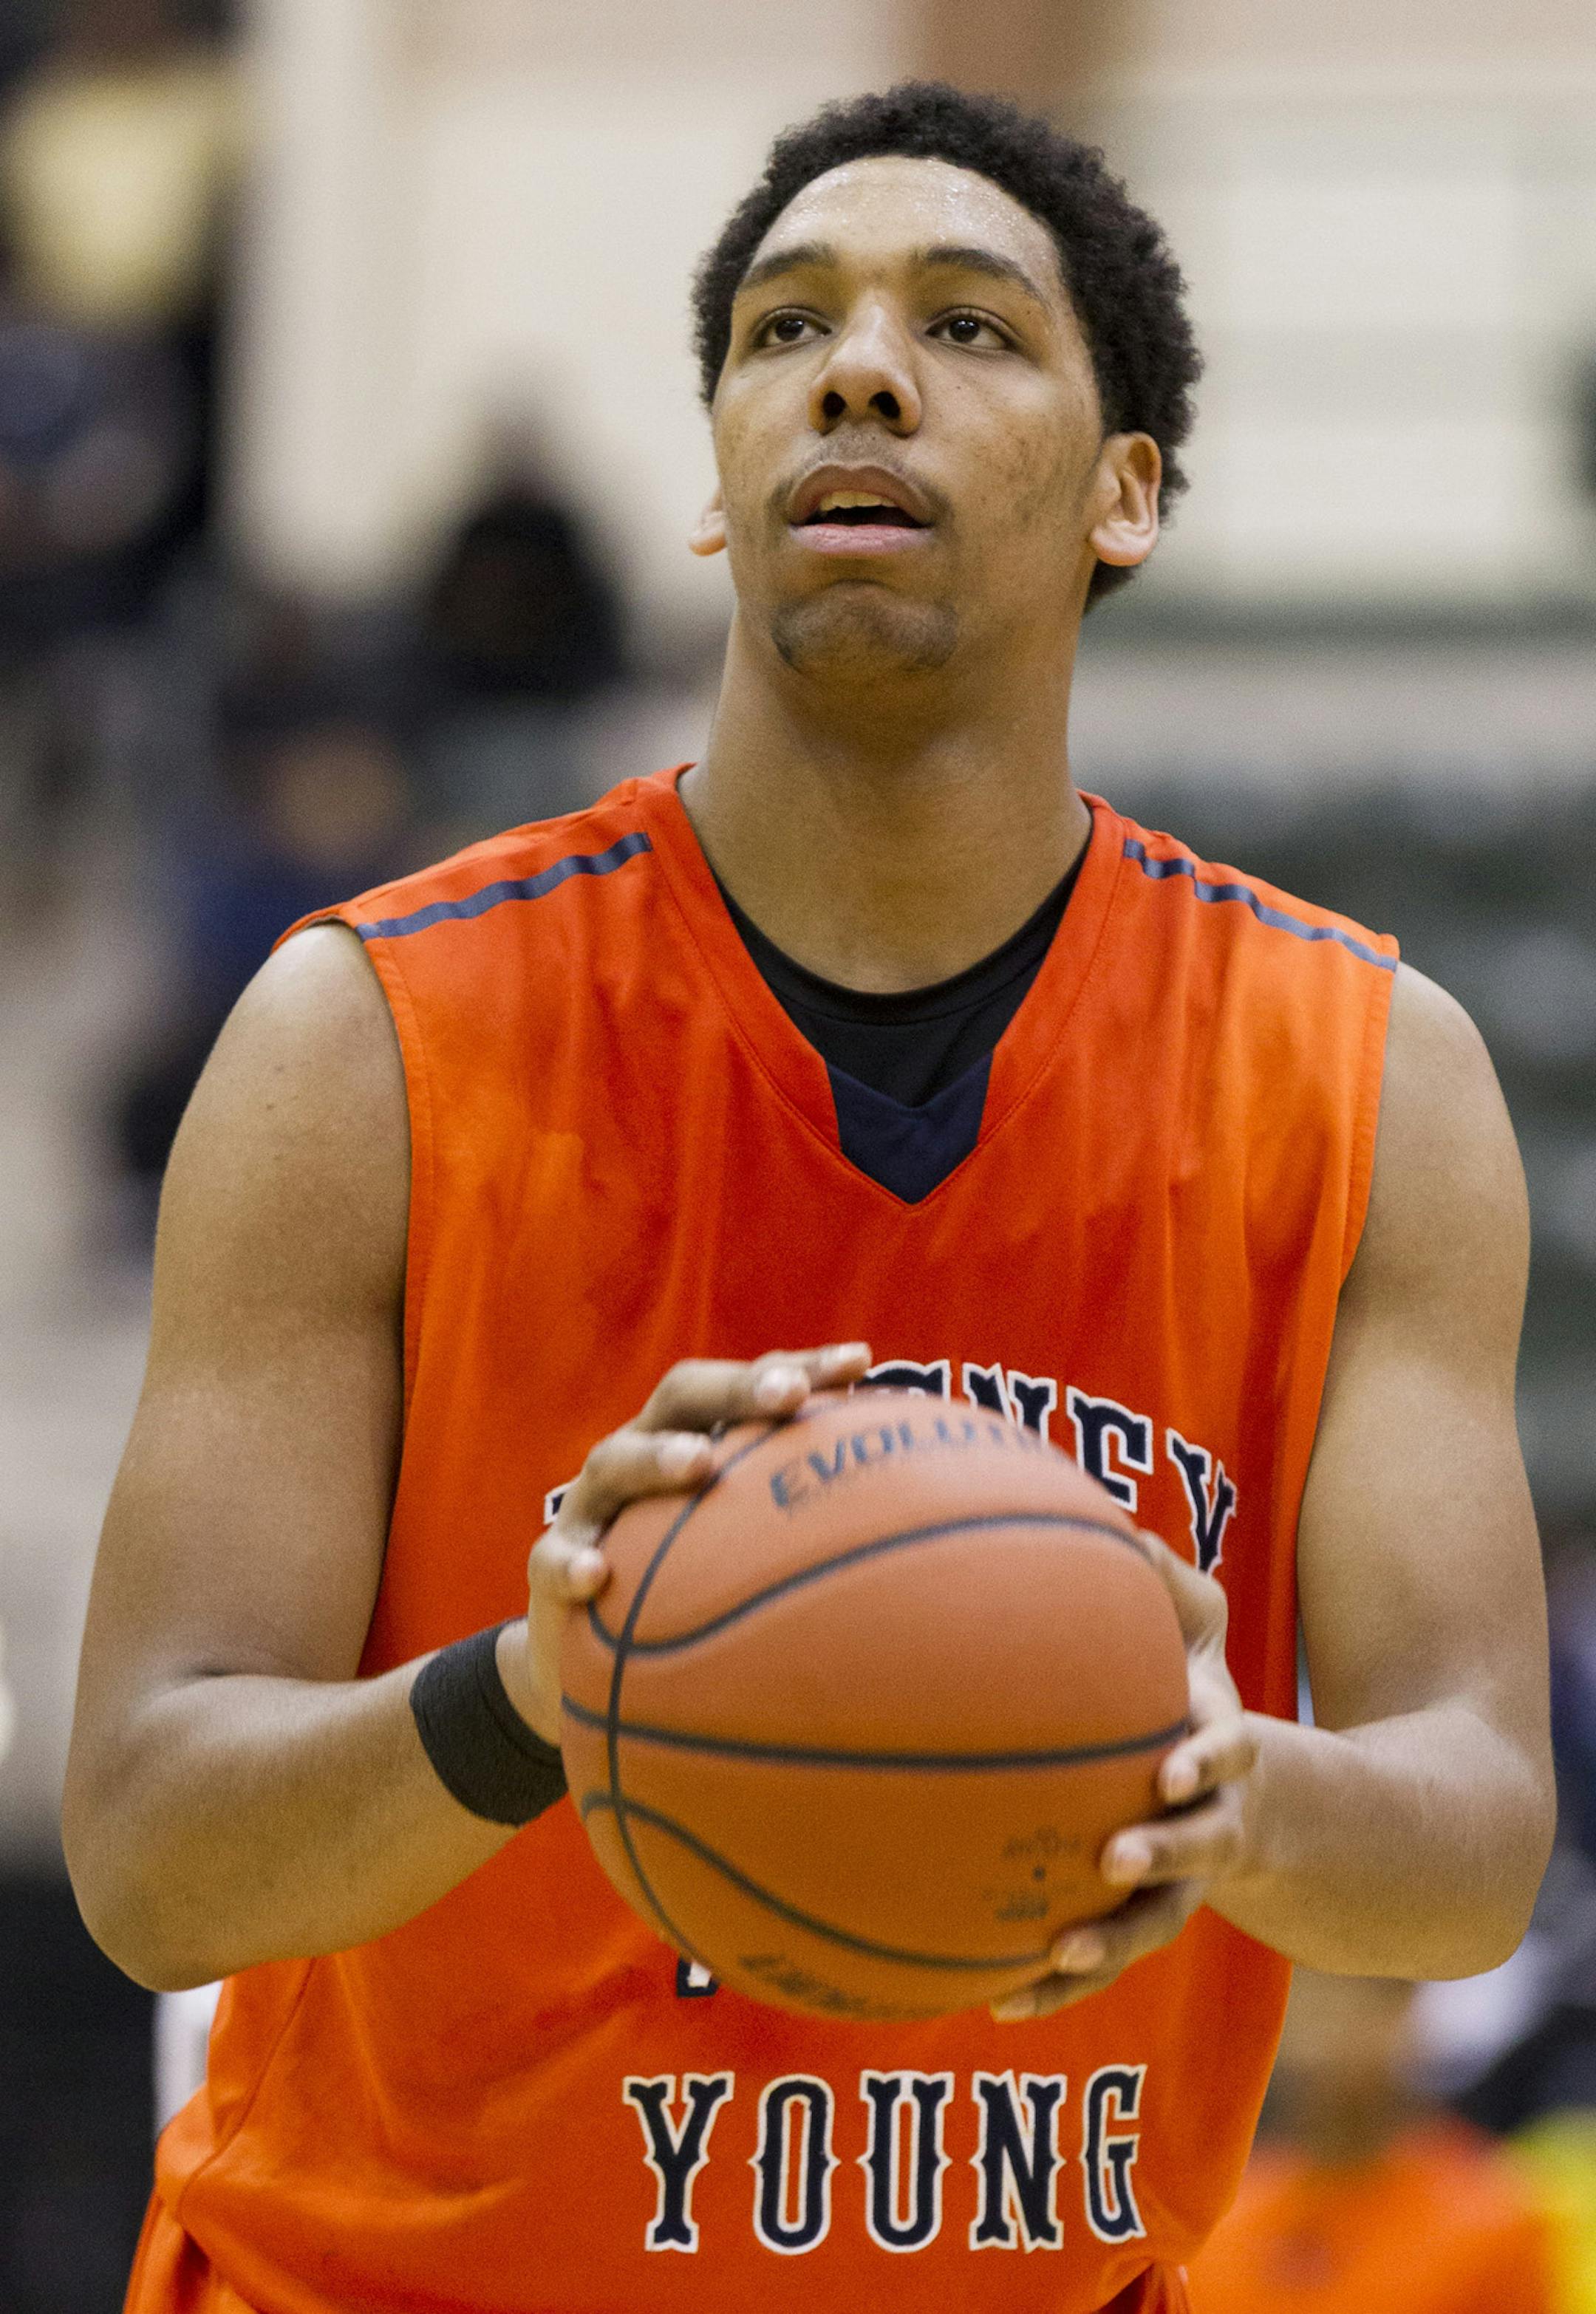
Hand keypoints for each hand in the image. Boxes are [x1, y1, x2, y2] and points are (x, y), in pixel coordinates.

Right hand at [496, 1344, 872, 1742]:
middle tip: (789, 1396)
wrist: (590, 1651)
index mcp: (696, 1435)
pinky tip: (596, 1578)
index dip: (802, 1366)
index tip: (860, 1363)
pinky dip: (571, 1564)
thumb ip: (808, 1527)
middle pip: (684, 1397)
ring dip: (659, 1457)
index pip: (751, 1385)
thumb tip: (924, 1531)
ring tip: (698, 1463)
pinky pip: (553, 1559)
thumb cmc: (691, 1579)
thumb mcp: (745, 1548)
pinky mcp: (553, 1565)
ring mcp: (593, 1505)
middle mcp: (642, 1452)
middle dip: (739, 1389)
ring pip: (617, 1463)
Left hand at [992, 1533, 1258, 2019]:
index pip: (1229, 1755)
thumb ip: (1168, 1583)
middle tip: (1115, 1858)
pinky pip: (1099, 1960)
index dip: (1207, 1759)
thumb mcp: (1198, 1630)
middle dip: (1163, 1854)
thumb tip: (1123, 1526)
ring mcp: (1177, 1883)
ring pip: (1151, 1925)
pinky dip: (1053, 1986)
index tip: (1171, 1766)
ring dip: (1108, 1946)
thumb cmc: (1195, 1690)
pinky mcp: (1136, 1920)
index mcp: (1222, 1752)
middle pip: (1198, 1850)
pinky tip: (991, 2002)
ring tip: (1054, 1960)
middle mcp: (1210, 1823)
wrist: (1248, 1796)